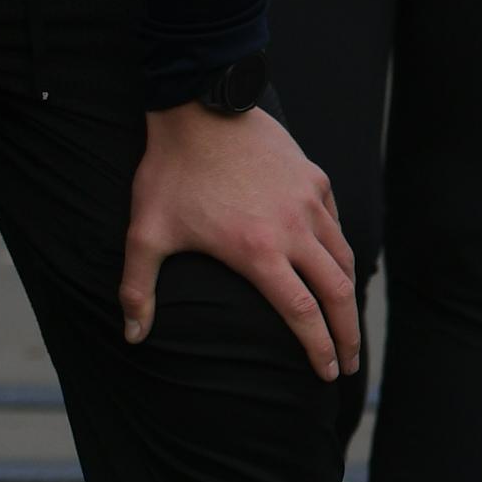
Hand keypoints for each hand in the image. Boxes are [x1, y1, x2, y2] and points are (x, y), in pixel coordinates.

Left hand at [120, 100, 357, 380]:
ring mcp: (309, 201)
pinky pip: (334, 223)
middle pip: (337, 292)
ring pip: (343, 257)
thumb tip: (132, 337)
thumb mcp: (145, 235)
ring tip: (347, 321)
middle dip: (348, 334)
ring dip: (348, 295)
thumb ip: (137, 290)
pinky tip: (332, 263)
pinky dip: (339, 250)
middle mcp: (293, 229)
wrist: (200, 107)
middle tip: (349, 365)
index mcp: (257, 251)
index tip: (327, 374)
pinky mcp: (314, 178)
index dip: (318, 348)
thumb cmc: (170, 174)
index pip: (301, 313)